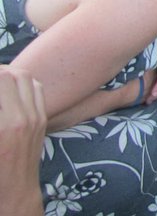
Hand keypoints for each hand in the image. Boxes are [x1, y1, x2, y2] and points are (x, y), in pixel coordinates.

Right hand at [0, 66, 45, 215]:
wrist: (14, 191)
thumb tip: (0, 89)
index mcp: (6, 124)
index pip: (1, 79)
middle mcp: (25, 117)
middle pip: (14, 75)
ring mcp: (37, 117)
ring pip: (27, 79)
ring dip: (10, 75)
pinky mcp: (42, 120)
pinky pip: (36, 90)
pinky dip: (22, 84)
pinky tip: (9, 92)